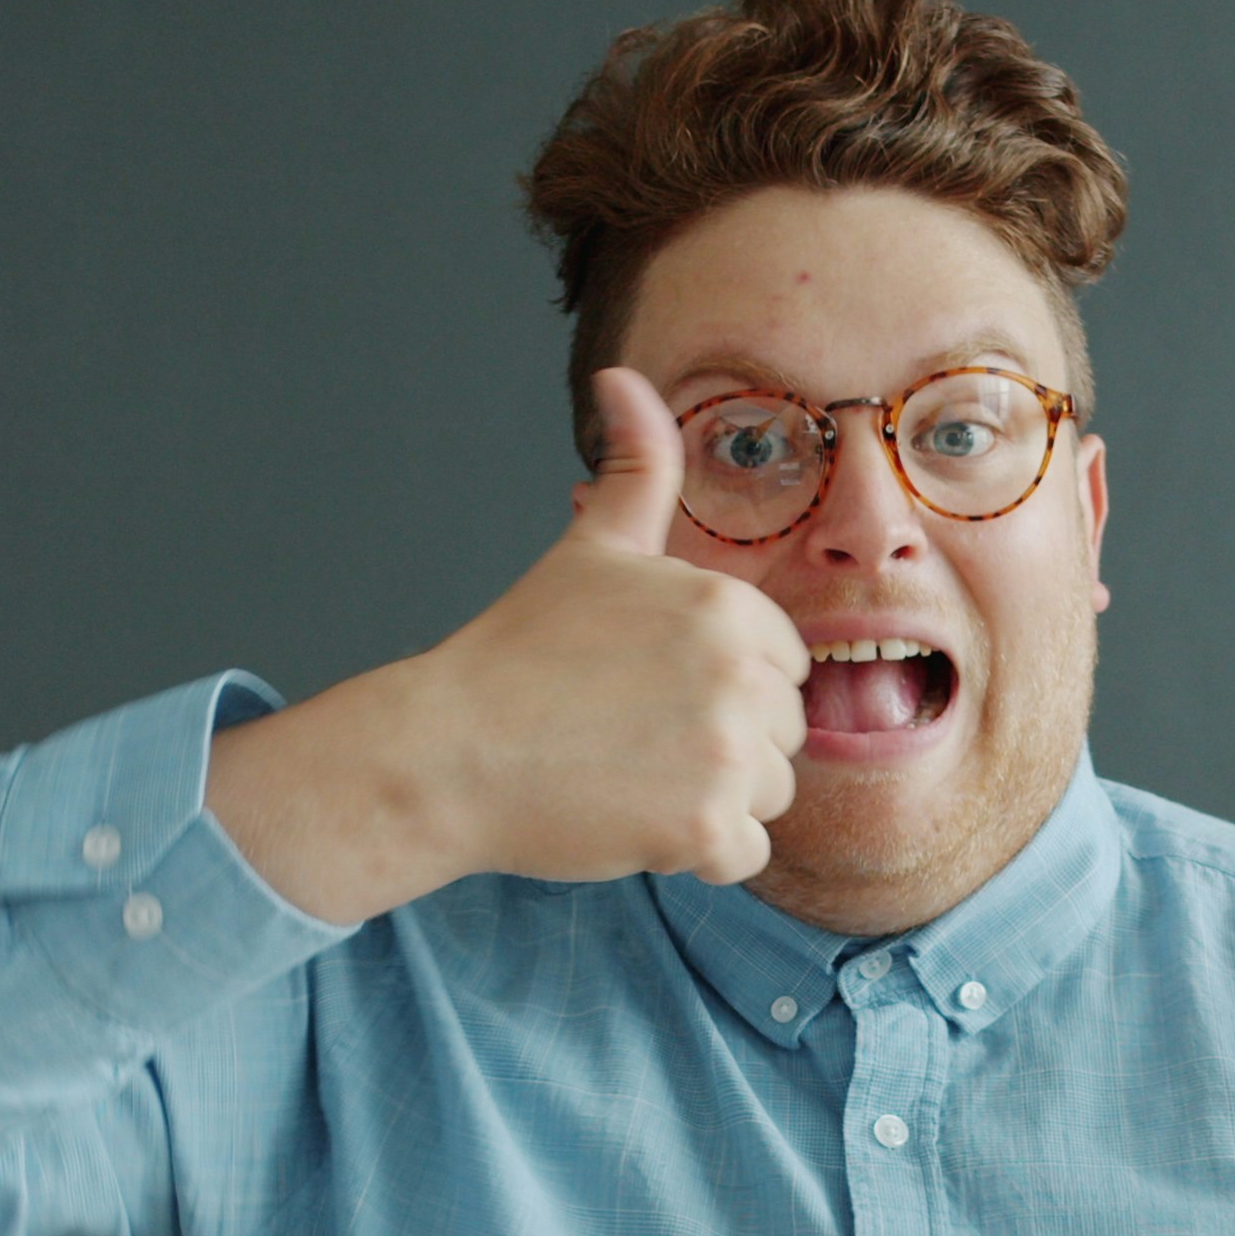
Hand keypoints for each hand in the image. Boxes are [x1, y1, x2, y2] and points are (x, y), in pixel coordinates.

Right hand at [207, 368, 807, 920]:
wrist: (450, 751)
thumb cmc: (518, 654)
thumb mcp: (590, 550)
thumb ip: (634, 469)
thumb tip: (623, 379)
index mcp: (729, 606)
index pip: (782, 665)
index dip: (719, 684)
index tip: (647, 688)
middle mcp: (741, 675)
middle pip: (784, 734)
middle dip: (721, 745)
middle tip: (630, 735)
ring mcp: (727, 755)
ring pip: (771, 796)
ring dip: (711, 801)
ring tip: (629, 773)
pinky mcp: (704, 829)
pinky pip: (744, 856)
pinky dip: (695, 853)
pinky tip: (633, 817)